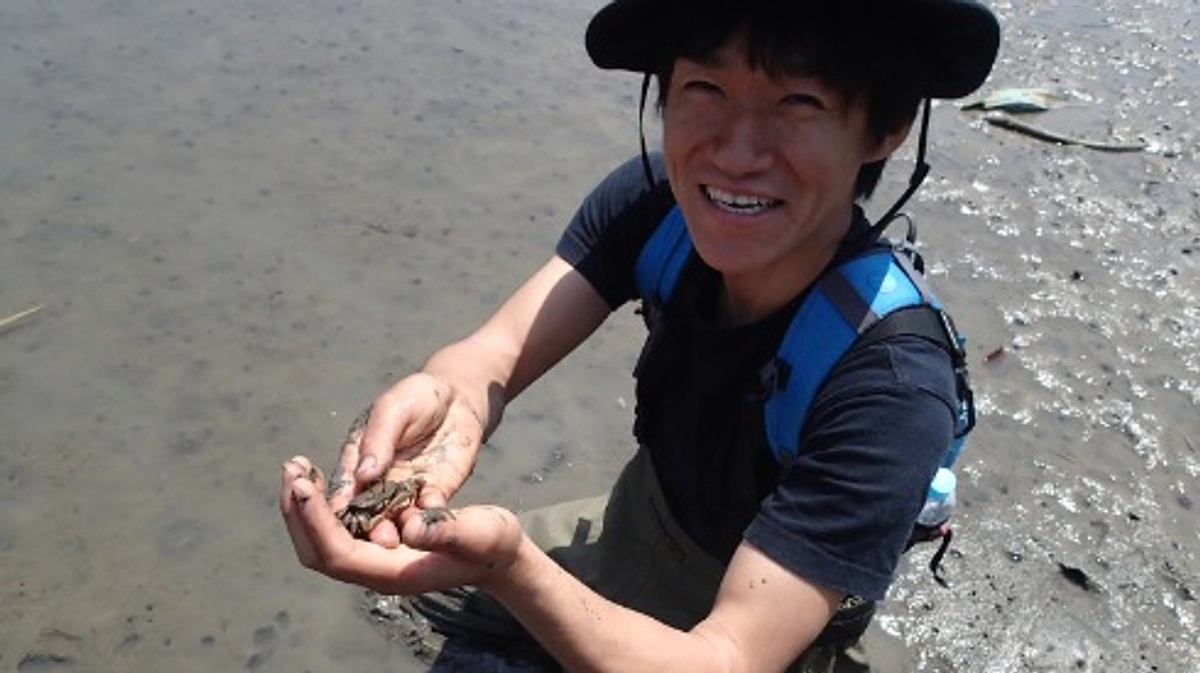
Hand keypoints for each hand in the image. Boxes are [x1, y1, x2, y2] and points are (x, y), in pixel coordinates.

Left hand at [280, 455, 522, 594]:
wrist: (501, 551)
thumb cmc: (493, 543)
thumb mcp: (478, 531)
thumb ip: (446, 530)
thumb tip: (409, 527)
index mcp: (394, 572)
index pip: (337, 554)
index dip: (317, 521)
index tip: (305, 487)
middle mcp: (376, 569)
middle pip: (318, 551)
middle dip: (299, 513)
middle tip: (291, 471)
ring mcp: (374, 558)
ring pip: (321, 540)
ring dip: (303, 507)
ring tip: (296, 468)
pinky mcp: (377, 542)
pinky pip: (336, 528)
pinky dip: (321, 504)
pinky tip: (319, 477)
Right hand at [329, 373, 485, 544]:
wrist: (456, 399)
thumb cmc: (416, 397)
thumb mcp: (394, 409)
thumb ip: (379, 439)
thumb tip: (362, 474)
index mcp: (356, 461)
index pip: (343, 489)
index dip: (338, 506)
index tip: (338, 521)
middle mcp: (376, 484)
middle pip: (366, 514)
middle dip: (369, 529)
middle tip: (377, 538)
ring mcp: (405, 492)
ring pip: (396, 520)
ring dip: (398, 532)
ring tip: (400, 541)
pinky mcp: (432, 495)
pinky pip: (428, 513)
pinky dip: (428, 521)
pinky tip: (430, 526)